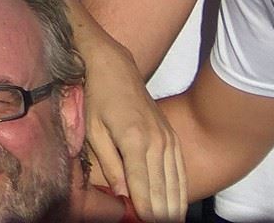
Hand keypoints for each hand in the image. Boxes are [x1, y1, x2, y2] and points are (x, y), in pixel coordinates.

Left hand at [79, 30, 185, 220]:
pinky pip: (180, 167)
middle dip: (161, 212)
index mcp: (134, 141)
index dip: (145, 211)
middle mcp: (156, 141)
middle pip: (163, 188)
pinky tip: (178, 203)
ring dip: (174, 205)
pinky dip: (180, 187)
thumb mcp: (93, 130)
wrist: (112, 65)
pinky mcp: (170, 135)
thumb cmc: (96, 97)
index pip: (143, 187)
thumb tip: (121, 194)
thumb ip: (109, 164)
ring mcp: (167, 137)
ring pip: (175, 181)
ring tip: (171, 221)